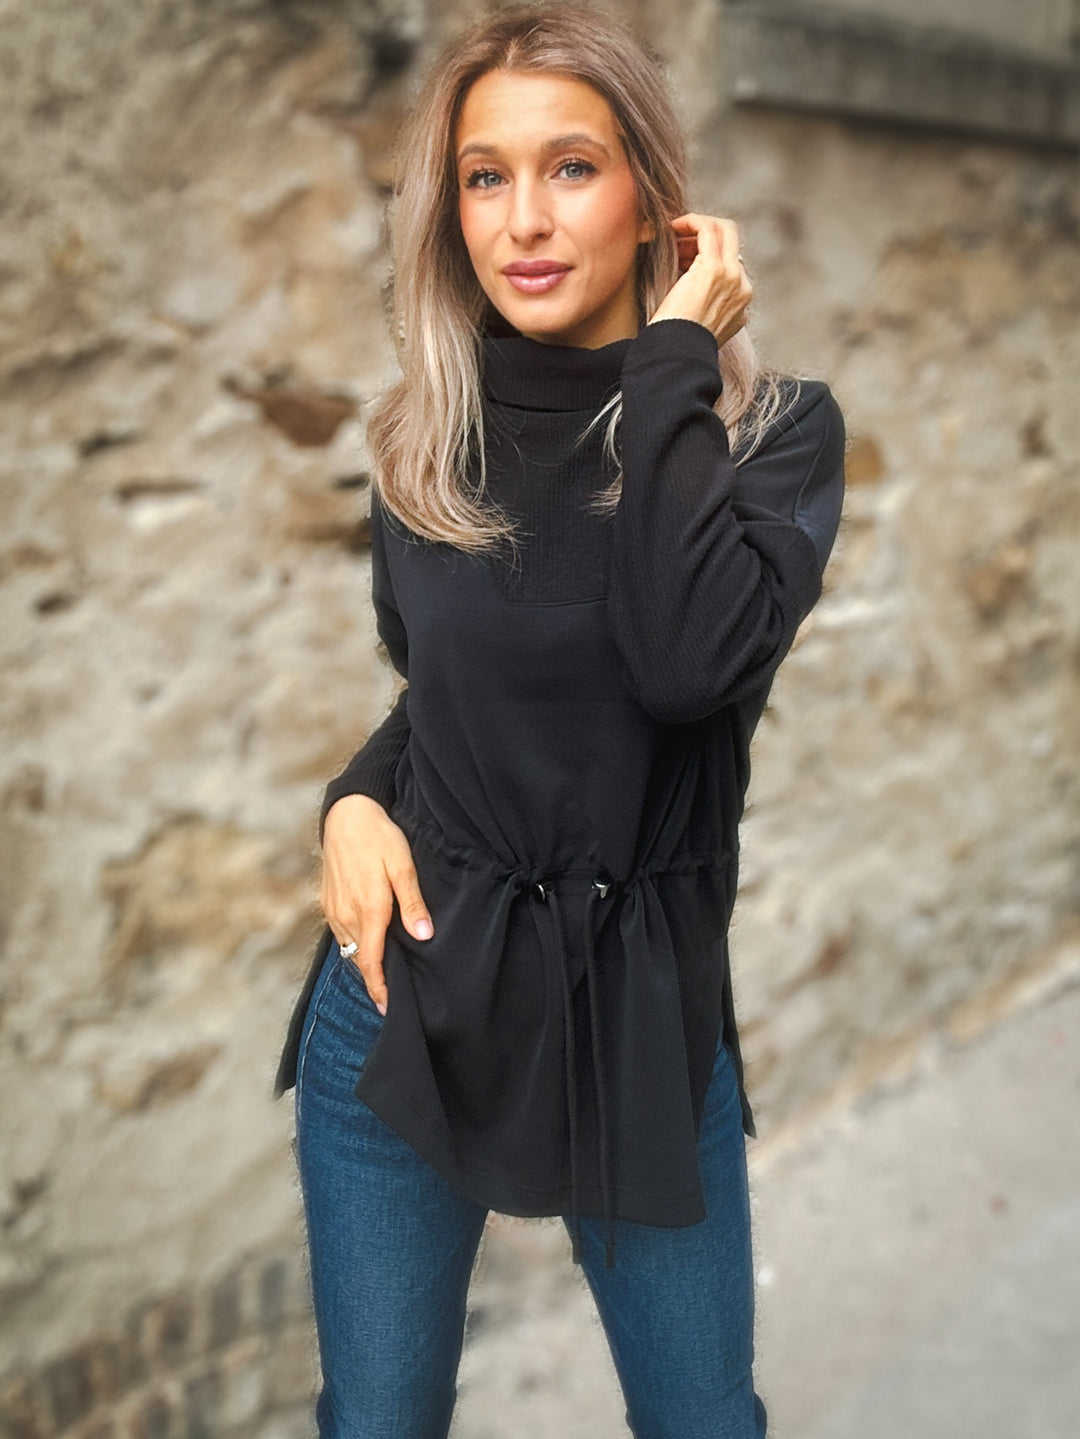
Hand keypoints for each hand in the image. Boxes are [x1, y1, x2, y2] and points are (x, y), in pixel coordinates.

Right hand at [320, 794, 434, 1014]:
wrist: (345, 814)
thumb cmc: (379, 837)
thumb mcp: (403, 866)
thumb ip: (412, 903)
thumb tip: (423, 935)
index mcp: (369, 909)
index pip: (371, 961)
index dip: (379, 987)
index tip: (388, 1008)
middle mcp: (347, 914)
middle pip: (359, 959)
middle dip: (374, 977)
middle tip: (392, 993)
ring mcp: (333, 909)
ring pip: (349, 947)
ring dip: (364, 960)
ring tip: (382, 971)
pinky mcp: (327, 902)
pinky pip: (341, 933)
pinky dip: (354, 943)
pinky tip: (367, 940)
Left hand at [648, 214, 751, 347]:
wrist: (677, 356)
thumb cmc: (677, 345)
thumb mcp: (696, 324)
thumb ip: (702, 302)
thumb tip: (689, 280)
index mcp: (740, 304)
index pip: (729, 263)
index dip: (702, 255)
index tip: (681, 258)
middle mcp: (742, 288)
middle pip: (732, 242)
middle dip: (705, 236)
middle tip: (679, 239)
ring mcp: (733, 277)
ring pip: (723, 230)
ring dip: (696, 228)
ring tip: (672, 235)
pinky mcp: (714, 269)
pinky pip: (707, 229)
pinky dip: (691, 222)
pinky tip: (672, 227)